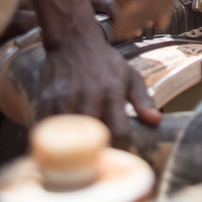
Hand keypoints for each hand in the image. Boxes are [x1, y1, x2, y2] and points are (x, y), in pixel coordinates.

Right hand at [36, 30, 160, 147]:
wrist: (72, 40)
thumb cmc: (104, 61)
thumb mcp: (129, 74)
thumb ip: (143, 99)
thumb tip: (156, 121)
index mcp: (112, 91)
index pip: (119, 131)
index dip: (121, 148)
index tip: (120, 154)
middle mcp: (88, 96)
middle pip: (91, 138)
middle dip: (96, 154)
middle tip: (98, 161)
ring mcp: (65, 98)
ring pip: (67, 137)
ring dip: (72, 151)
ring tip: (79, 159)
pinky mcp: (45, 99)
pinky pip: (46, 130)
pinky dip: (51, 142)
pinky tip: (58, 147)